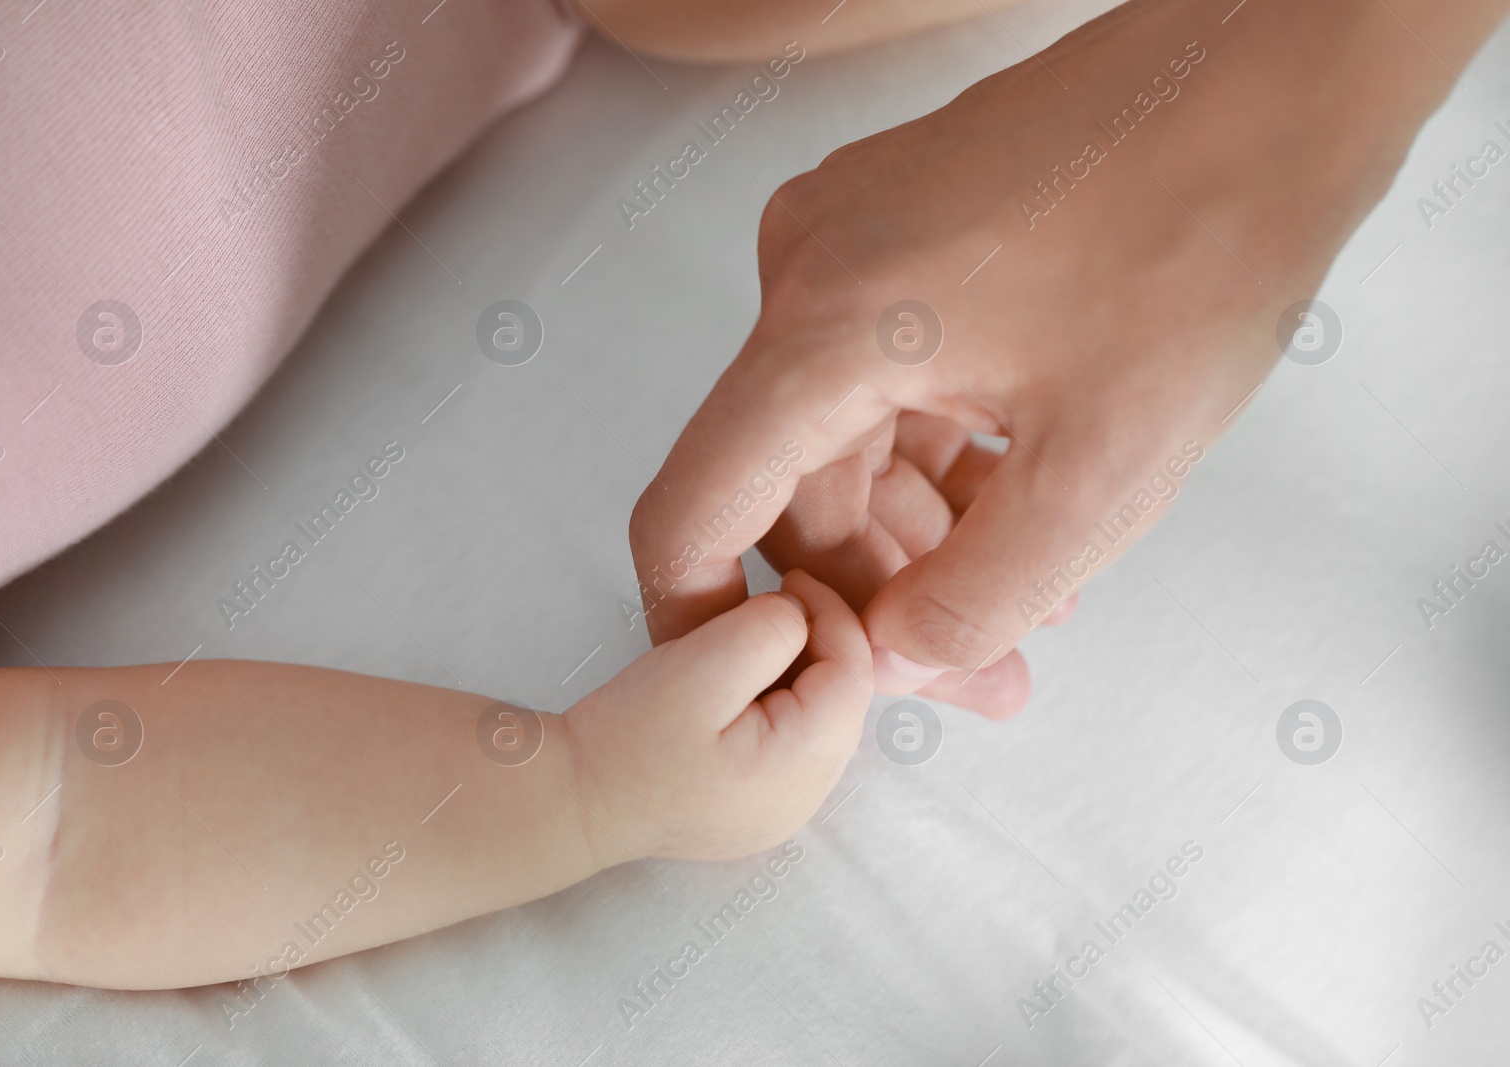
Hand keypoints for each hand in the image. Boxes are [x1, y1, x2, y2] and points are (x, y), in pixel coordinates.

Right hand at [564, 570, 870, 861]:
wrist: (571, 799)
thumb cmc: (626, 739)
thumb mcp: (699, 666)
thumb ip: (766, 630)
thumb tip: (800, 615)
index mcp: (800, 766)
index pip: (854, 671)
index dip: (833, 613)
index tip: (791, 578)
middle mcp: (807, 798)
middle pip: (845, 697)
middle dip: (820, 642)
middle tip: (772, 604)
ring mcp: (786, 808)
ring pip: (823, 717)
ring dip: (800, 669)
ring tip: (749, 640)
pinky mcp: (761, 806)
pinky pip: (795, 740)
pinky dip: (781, 699)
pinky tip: (741, 681)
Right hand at [629, 0, 1485, 712]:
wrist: (1273, 78)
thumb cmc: (1206, 230)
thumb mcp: (1102, 470)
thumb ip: (979, 599)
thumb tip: (899, 657)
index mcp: (826, 326)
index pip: (695, 509)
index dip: (706, 619)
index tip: (772, 684)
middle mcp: (809, 268)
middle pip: (788, 484)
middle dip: (876, 593)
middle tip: (973, 673)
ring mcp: (852, 236)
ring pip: (842, 435)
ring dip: (917, 530)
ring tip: (1025, 600)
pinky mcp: (902, 226)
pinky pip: (881, 375)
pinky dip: (933, 453)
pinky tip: (1015, 506)